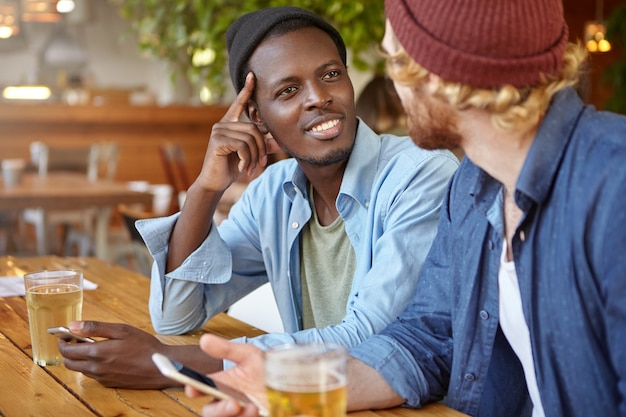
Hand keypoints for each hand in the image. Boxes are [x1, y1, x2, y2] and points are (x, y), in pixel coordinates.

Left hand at [58, 321, 182, 388]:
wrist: (160, 366)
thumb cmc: (144, 345)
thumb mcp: (121, 330)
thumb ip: (95, 327)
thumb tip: (72, 325)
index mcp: (97, 353)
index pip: (67, 350)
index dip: (62, 341)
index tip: (65, 334)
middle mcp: (95, 368)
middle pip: (69, 363)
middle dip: (68, 351)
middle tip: (78, 340)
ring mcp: (101, 377)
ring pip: (80, 369)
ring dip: (80, 358)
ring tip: (94, 346)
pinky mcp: (109, 383)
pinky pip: (92, 374)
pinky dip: (91, 365)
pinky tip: (106, 356)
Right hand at [185, 334, 266, 416]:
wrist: (290, 378)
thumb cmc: (267, 367)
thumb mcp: (248, 355)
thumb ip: (226, 349)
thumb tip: (205, 340)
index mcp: (224, 384)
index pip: (203, 389)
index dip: (194, 389)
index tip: (193, 389)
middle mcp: (229, 400)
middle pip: (211, 412)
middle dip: (219, 411)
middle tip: (233, 404)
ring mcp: (241, 412)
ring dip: (237, 416)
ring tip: (253, 406)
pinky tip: (259, 411)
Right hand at [197, 72, 270, 192]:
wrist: (216, 182)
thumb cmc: (232, 167)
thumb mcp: (251, 155)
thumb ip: (264, 145)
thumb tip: (283, 140)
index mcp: (230, 124)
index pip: (239, 104)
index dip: (246, 90)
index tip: (252, 76)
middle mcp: (223, 124)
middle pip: (254, 129)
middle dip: (260, 149)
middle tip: (259, 164)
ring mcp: (218, 131)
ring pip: (250, 138)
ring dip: (254, 157)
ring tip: (250, 168)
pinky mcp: (217, 141)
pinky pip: (242, 146)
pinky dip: (246, 159)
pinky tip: (242, 167)